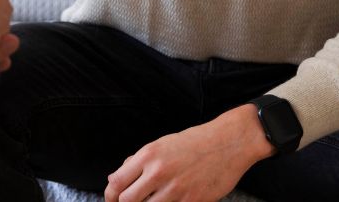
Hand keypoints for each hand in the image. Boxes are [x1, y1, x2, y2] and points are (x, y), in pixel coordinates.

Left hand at [103, 105, 273, 201]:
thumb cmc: (195, 142)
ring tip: (151, 200)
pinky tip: (170, 200)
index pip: (117, 182)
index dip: (110, 195)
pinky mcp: (192, 201)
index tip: (111, 199)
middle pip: (128, 201)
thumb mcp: (162, 144)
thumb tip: (116, 178)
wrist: (229, 142)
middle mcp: (159, 173)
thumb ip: (137, 161)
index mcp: (149, 155)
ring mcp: (176, 190)